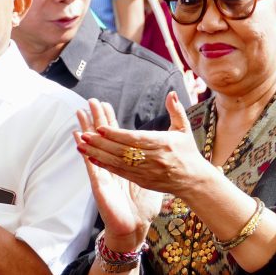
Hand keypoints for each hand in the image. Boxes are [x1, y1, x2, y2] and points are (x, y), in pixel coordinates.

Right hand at [74, 100, 161, 250]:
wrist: (135, 228)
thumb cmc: (143, 207)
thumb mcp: (153, 180)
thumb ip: (155, 162)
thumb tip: (163, 150)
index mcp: (124, 163)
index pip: (115, 137)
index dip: (109, 121)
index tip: (105, 104)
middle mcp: (111, 166)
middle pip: (102, 138)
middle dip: (96, 119)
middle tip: (90, 100)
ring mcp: (103, 174)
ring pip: (93, 147)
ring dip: (86, 129)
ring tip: (79, 112)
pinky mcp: (99, 184)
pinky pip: (90, 165)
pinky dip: (84, 151)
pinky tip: (78, 139)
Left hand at [77, 91, 211, 197]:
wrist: (193, 181)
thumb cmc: (188, 153)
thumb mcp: (184, 130)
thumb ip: (176, 110)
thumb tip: (171, 93)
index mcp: (163, 144)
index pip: (135, 139)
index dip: (117, 134)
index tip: (101, 128)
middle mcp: (153, 159)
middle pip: (122, 151)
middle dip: (101, 143)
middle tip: (84, 135)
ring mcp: (146, 172)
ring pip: (118, 162)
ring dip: (98, 154)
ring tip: (82, 145)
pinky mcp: (142, 181)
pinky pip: (120, 172)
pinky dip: (105, 165)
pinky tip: (92, 158)